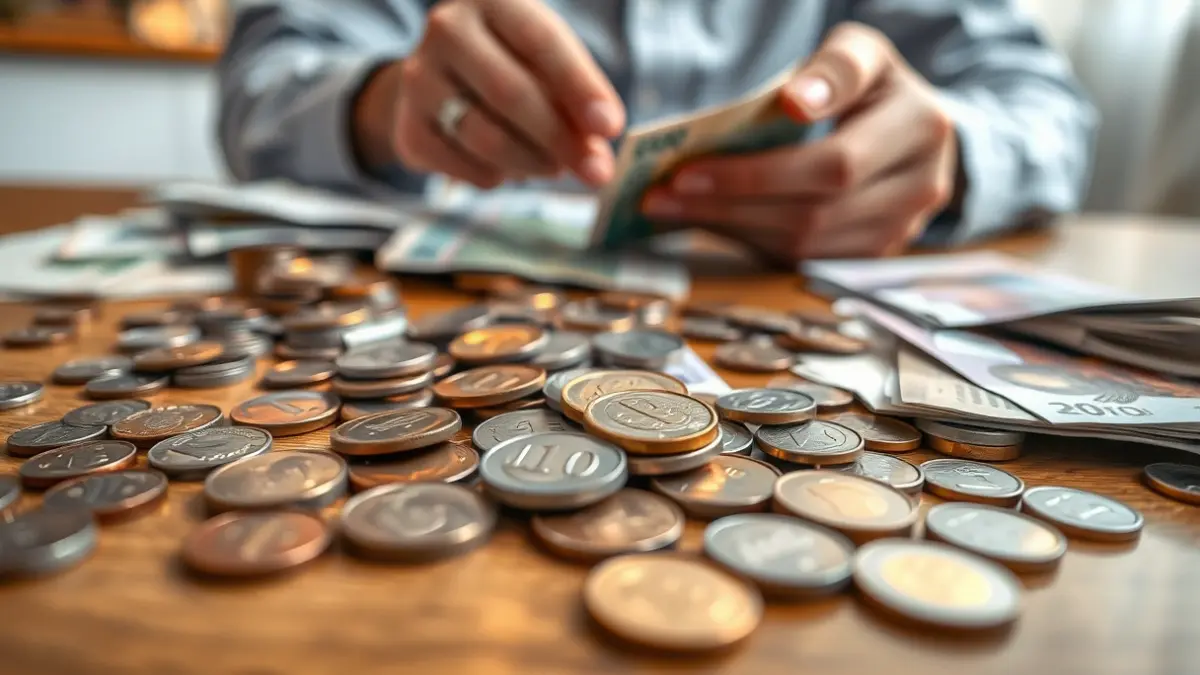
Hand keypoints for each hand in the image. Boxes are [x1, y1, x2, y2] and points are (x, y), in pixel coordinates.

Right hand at [354, 0, 624, 188]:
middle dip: (561, 139)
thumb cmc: (513, 63)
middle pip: (511, 94)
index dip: (580, 88)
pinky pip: (467, 168)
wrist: (443, 79)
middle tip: (597, 171)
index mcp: (491, 1)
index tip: (611, 127)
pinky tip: (513, 166)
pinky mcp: (409, 130)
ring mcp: (419, 80)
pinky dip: (502, 176)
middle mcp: (447, 31)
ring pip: (487, 138)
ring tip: (556, 166)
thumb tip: (596, 152)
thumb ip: (574, 96)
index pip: (541, 42)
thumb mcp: (547, 59)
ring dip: (535, 163)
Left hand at [640, 23, 957, 264]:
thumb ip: (831, 70)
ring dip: (730, 225)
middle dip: (729, 201)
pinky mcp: (871, 256)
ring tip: (672, 205)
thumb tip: (795, 102)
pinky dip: (748, 238)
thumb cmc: (873, 89)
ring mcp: (900, 230)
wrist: (916, 132)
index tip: (691, 167)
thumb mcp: (859, 56)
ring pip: (803, 242)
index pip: (834, 161)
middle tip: (666, 190)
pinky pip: (800, 258)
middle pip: (812, 209)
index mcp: (921, 127)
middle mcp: (921, 187)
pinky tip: (707, 217)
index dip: (762, 171)